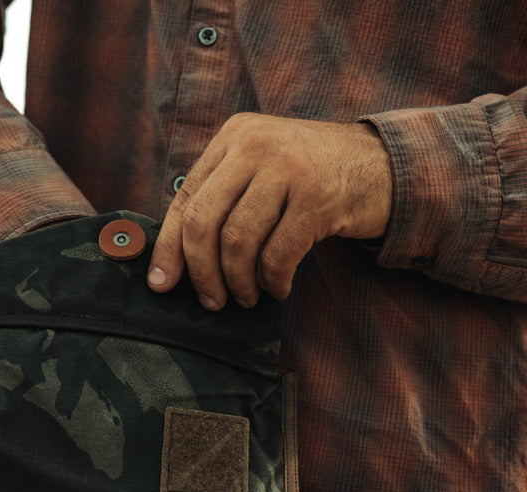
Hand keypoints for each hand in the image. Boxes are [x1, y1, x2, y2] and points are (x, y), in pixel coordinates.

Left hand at [147, 113, 391, 306]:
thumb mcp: (262, 169)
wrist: (384, 165)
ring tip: (249, 296)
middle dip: (201, 273)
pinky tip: (278, 289)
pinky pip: (278, 256)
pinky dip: (273, 282)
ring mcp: (288, 168)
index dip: (169, 249)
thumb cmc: (311, 178)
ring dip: (239, 282)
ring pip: (238, 242)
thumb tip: (176, 258)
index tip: (160, 285)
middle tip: (212, 301)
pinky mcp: (318, 197)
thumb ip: (224, 196)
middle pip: (204, 222)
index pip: (186, 199)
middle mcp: (256, 145)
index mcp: (234, 137)